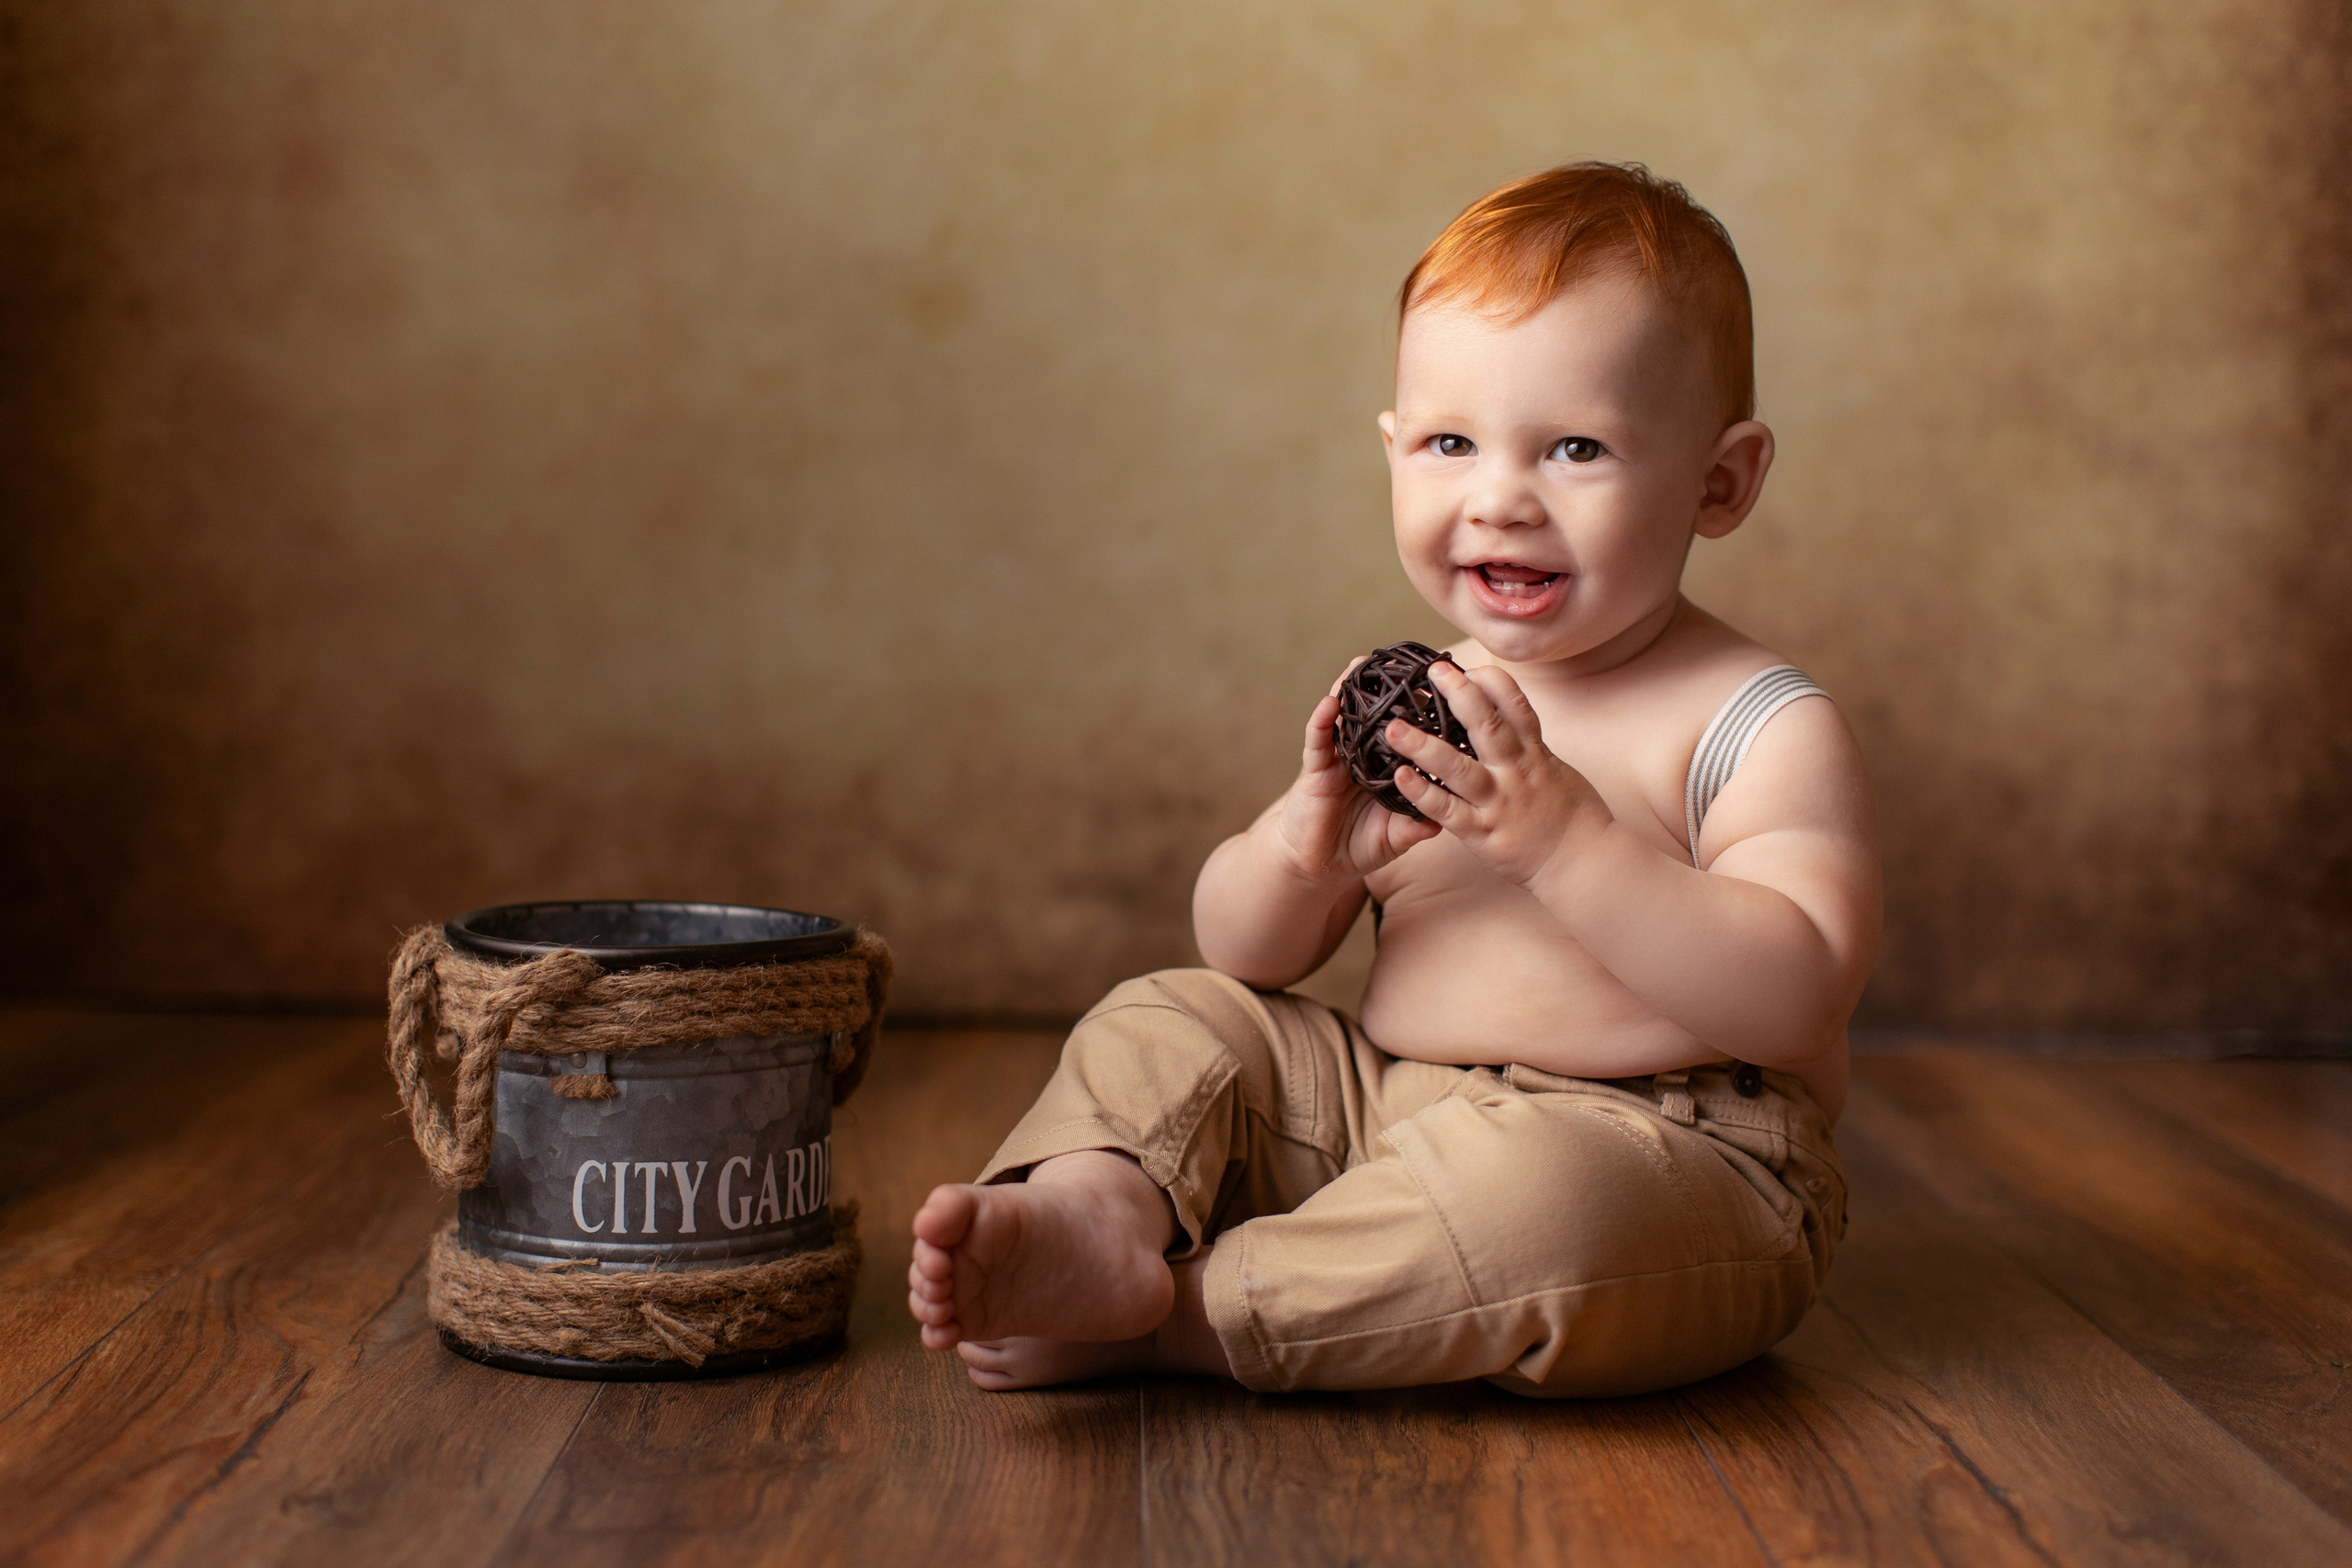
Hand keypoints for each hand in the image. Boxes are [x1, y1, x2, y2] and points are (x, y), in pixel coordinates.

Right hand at [1273, 663, 1440, 881]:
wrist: (1320, 866)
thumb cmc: (1359, 846)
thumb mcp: (1395, 837)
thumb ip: (1415, 827)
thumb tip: (1444, 821)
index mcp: (1388, 768)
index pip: (1407, 733)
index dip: (1421, 712)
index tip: (1442, 687)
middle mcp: (1364, 756)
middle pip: (1377, 716)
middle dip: (1387, 688)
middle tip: (1405, 660)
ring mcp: (1338, 760)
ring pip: (1345, 718)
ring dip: (1350, 690)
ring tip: (1360, 663)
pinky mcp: (1315, 771)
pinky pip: (1317, 742)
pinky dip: (1321, 722)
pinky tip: (1329, 703)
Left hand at [1384, 661, 1609, 887]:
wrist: (1585, 863)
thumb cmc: (1574, 818)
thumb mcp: (1558, 772)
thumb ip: (1531, 749)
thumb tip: (1512, 723)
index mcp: (1535, 754)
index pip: (1516, 706)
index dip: (1493, 682)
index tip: (1471, 667)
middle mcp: (1516, 771)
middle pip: (1486, 724)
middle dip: (1459, 693)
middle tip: (1433, 671)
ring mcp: (1498, 801)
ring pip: (1457, 767)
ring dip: (1423, 745)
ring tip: (1393, 727)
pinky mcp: (1482, 832)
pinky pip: (1446, 810)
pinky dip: (1421, 793)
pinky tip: (1399, 777)